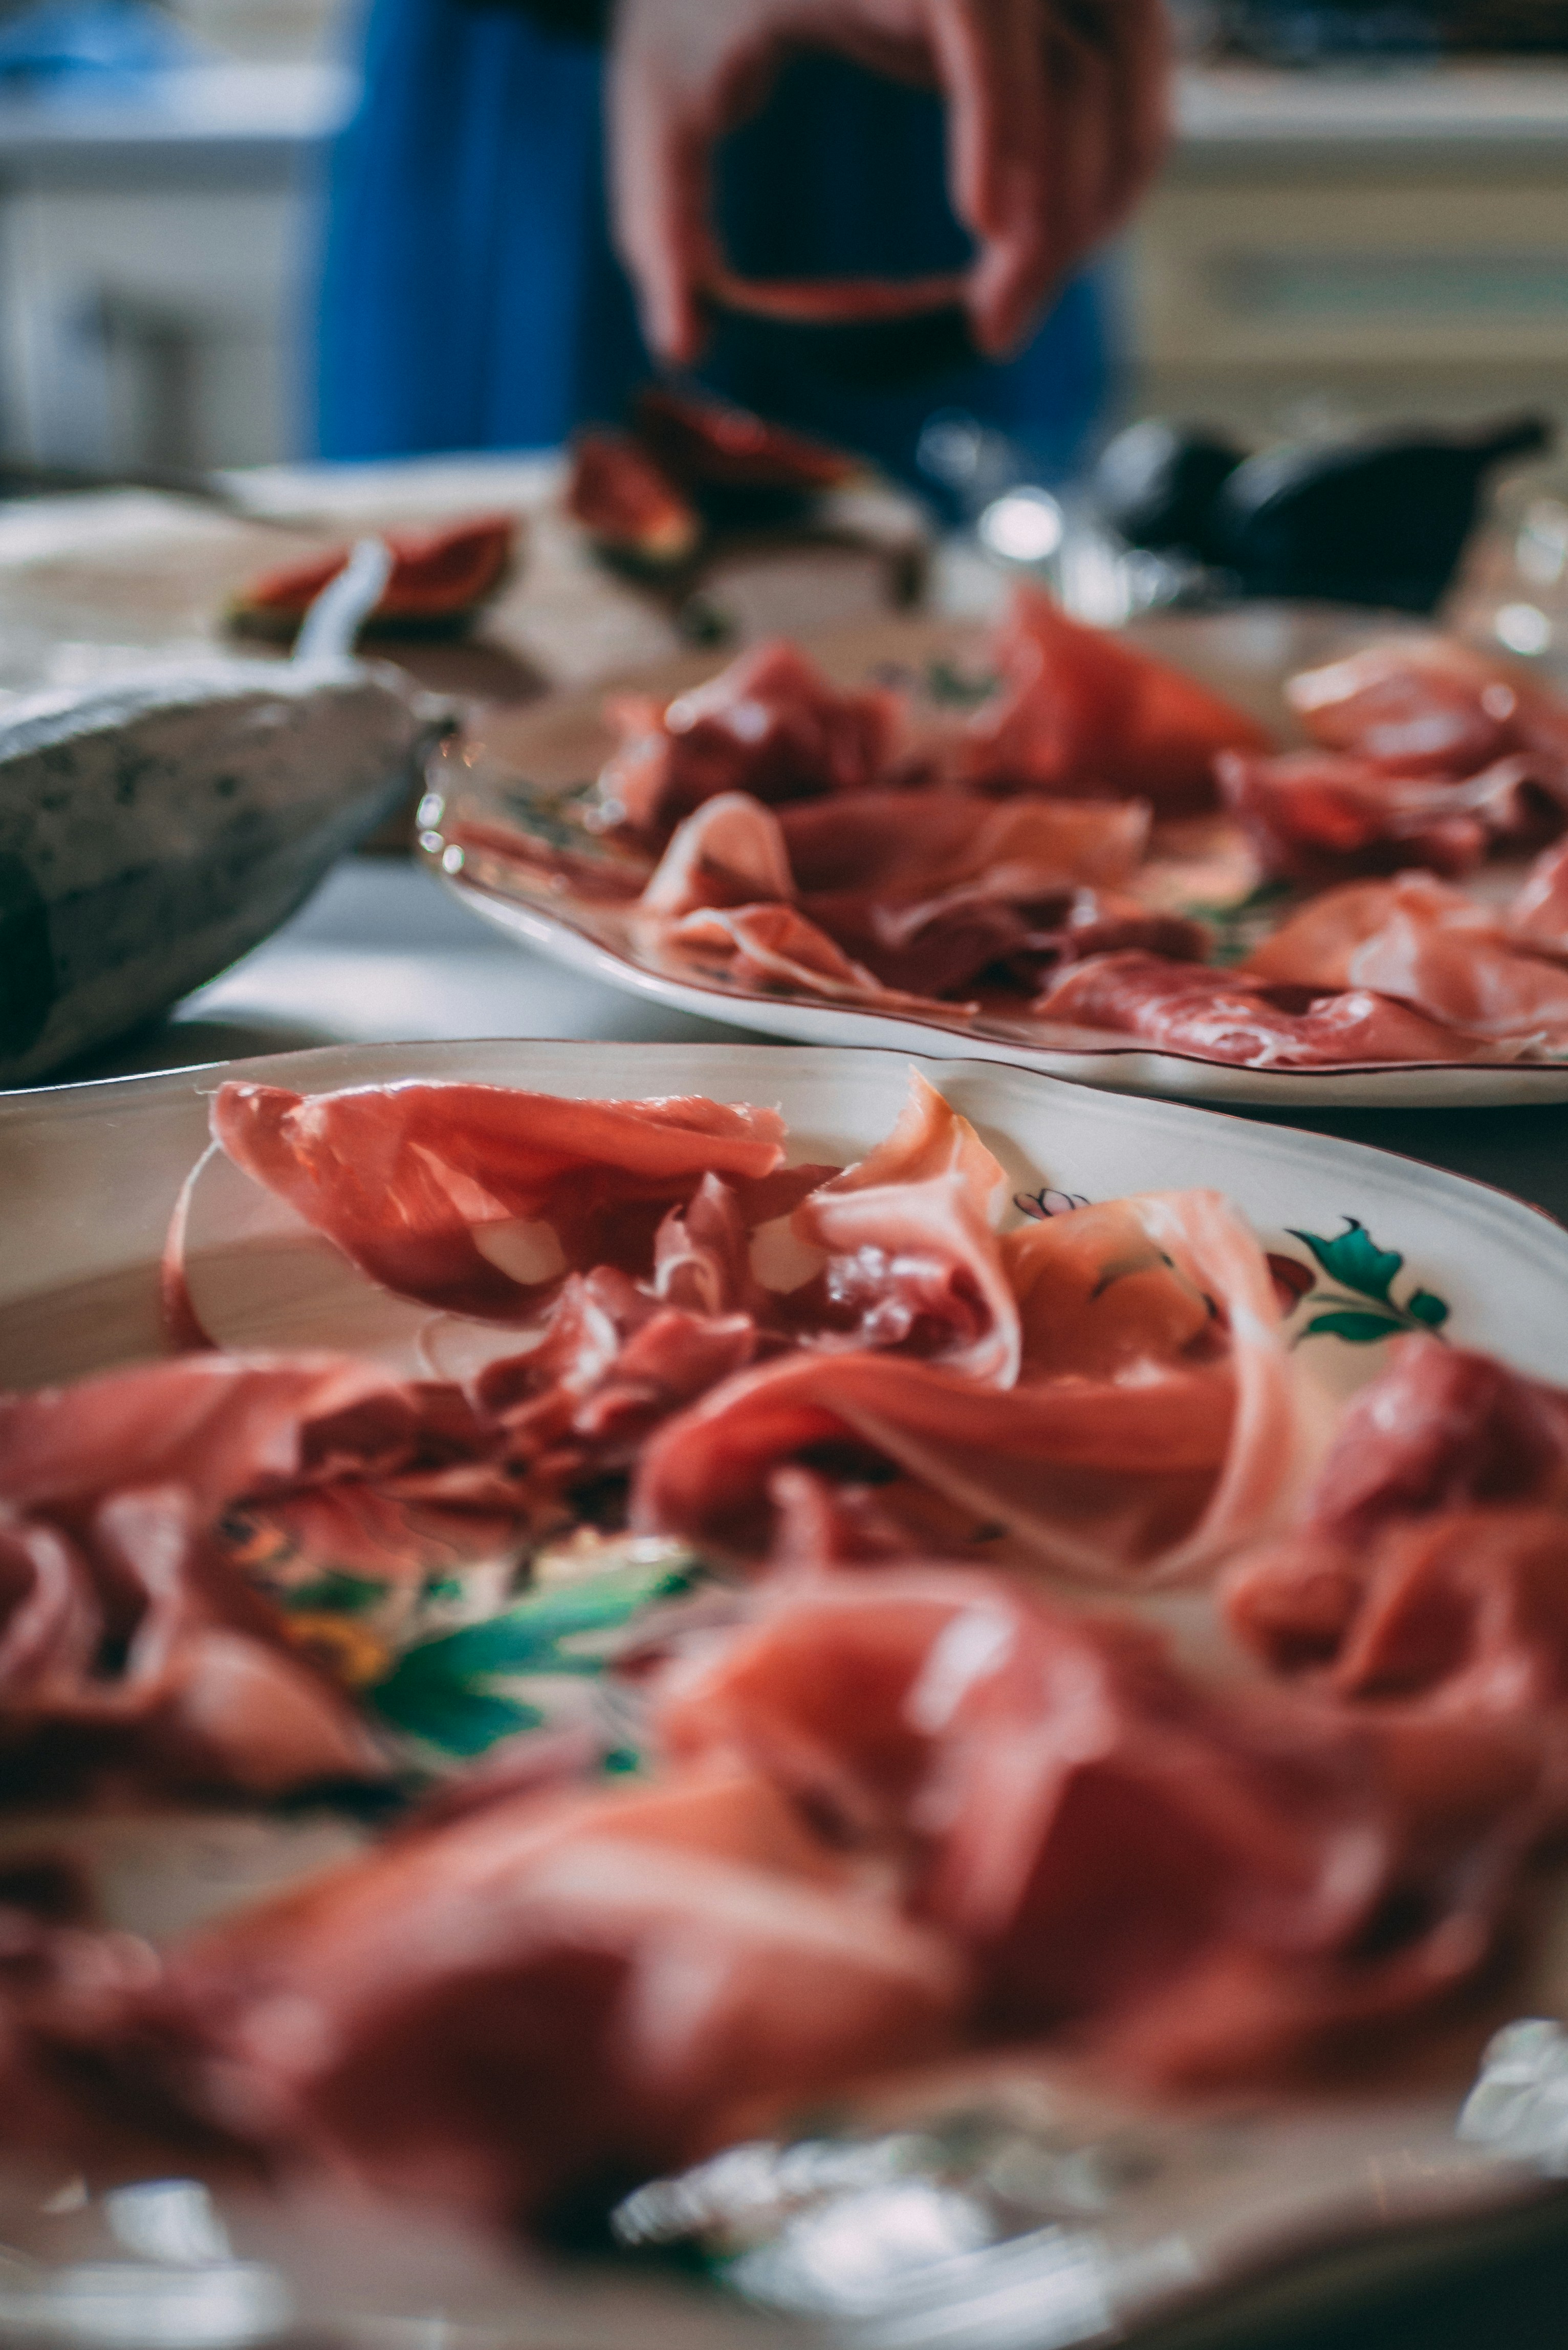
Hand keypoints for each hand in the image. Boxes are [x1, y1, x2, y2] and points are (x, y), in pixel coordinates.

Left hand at [607, 0, 1170, 366]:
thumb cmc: (690, 3)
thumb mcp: (658, 100)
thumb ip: (663, 218)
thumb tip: (680, 342)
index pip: (975, 1)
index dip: (998, 110)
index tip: (988, 227)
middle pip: (1076, 56)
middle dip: (1058, 207)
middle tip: (994, 329)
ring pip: (1125, 67)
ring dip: (1096, 199)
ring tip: (1015, 305)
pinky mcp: (1052, 0)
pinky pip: (1128, 71)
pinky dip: (1111, 166)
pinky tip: (1053, 252)